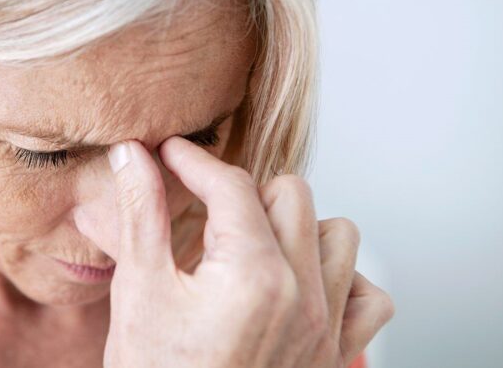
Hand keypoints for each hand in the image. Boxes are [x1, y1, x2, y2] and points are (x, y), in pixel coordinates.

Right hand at [76, 136, 393, 366]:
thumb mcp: (140, 290)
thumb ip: (140, 213)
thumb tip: (133, 156)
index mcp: (253, 273)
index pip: (232, 185)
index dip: (194, 160)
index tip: (171, 155)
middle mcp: (302, 294)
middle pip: (292, 194)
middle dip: (244, 191)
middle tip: (207, 211)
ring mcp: (325, 326)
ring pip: (339, 235)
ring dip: (298, 228)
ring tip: (255, 244)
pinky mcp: (334, 354)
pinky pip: (369, 297)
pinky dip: (343, 279)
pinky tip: (301, 284)